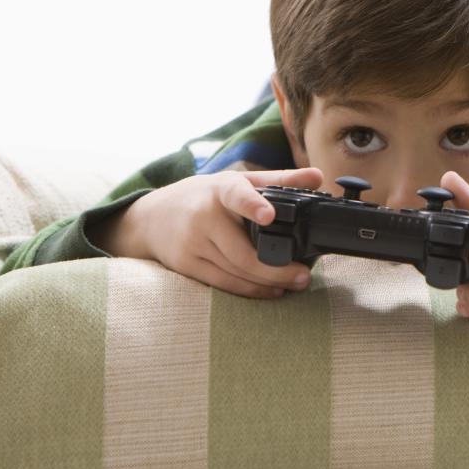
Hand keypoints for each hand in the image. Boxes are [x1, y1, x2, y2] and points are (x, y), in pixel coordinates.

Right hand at [119, 167, 324, 299]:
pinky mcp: (186, 265)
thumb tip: (319, 177)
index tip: (269, 215)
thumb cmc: (203, 197)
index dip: (252, 205)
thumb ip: (279, 181)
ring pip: (237, 272)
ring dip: (268, 283)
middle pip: (245, 252)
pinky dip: (250, 290)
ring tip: (294, 284)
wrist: (150, 217)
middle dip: (277, 269)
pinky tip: (270, 291)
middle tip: (304, 275)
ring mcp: (192, 243)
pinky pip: (224, 284)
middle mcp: (204, 216)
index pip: (237, 195)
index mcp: (221, 190)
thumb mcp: (237, 182)